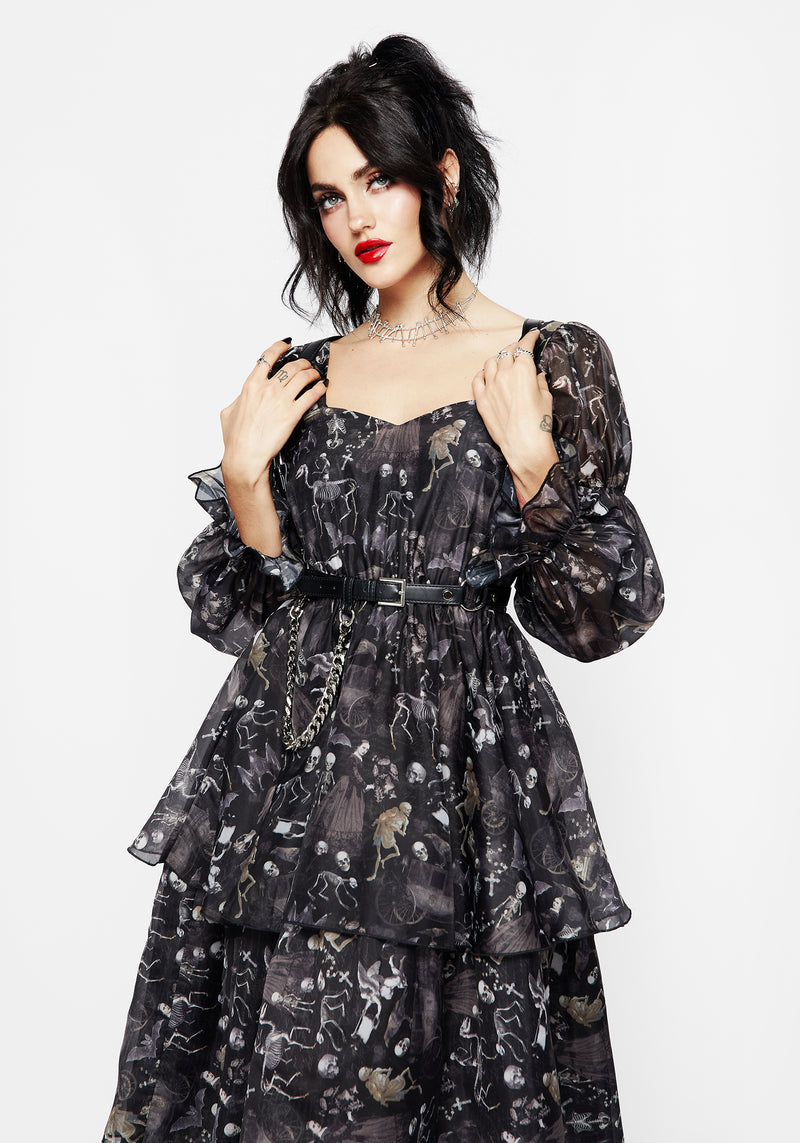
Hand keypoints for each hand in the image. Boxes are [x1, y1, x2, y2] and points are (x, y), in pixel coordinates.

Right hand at [220, 340, 325, 487]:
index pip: (267, 357)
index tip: (286, 344)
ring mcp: (281, 401)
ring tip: (316, 374)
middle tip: (306, 365)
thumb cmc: (236, 439)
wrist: (245, 457)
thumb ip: (237, 400)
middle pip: (290, 366)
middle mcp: (267, 389)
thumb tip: (241, 397)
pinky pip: (311, 395)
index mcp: (251, 385)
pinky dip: (318, 388)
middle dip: (302, 362)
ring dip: (312, 373)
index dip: (279, 347)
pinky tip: (322, 387)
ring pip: (303, 377)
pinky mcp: (292, 414)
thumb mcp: (228, 413)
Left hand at [472, 328, 558, 501]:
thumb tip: (536, 375)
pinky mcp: (481, 400)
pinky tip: (487, 374)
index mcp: (523, 371)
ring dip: (498, 358)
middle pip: (507, 352)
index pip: (525, 346)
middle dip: (515, 347)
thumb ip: (539, 382)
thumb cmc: (538, 424)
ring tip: (503, 360)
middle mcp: (504, 375)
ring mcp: (490, 387)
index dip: (530, 338)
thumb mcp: (545, 397)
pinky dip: (482, 373)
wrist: (524, 445)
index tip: (533, 335)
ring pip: (490, 362)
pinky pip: (477, 379)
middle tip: (520, 348)